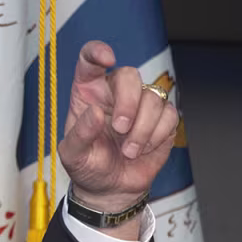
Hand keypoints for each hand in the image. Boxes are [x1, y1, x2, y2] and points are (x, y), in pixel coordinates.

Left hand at [58, 41, 178, 211]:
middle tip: (120, 129)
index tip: (107, 58)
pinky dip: (156, 135)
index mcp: (88, 94)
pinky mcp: (161, 119)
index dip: (97, 52)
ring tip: (128, 151)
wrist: (111, 189)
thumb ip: (80, 134)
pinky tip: (142, 149)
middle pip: (129, 74)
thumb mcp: (73, 155)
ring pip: (152, 96)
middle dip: (128, 102)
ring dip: (142, 128)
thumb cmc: (88, 167)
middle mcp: (114, 94)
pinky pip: (168, 114)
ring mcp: (139, 105)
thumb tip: (95, 113)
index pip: (89, 61)